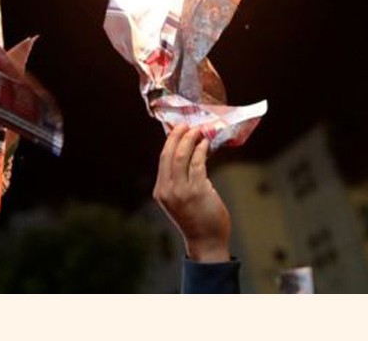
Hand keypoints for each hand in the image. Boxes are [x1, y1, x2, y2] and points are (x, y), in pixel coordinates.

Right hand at [153, 125, 231, 262]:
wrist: (206, 242)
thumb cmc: (196, 220)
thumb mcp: (179, 200)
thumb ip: (179, 181)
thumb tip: (187, 153)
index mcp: (160, 191)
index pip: (162, 159)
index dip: (170, 141)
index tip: (178, 129)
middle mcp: (167, 190)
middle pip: (169, 154)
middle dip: (178, 136)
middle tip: (187, 125)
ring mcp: (181, 191)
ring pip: (182, 156)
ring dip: (191, 139)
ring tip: (199, 130)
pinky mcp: (198, 191)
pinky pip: (198, 163)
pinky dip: (201, 150)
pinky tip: (206, 144)